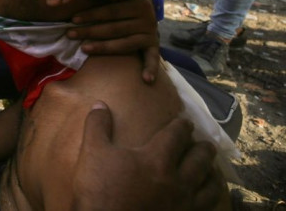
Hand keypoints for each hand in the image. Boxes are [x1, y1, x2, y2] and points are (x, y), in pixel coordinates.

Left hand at [67, 0, 158, 82]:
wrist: (148, 4)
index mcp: (138, 3)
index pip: (111, 11)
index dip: (92, 15)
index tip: (73, 18)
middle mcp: (146, 19)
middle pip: (114, 28)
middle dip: (90, 31)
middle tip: (70, 34)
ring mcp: (150, 33)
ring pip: (124, 44)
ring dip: (104, 48)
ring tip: (84, 49)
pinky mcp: (153, 44)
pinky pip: (152, 57)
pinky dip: (151, 68)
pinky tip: (146, 80)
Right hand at [71, 102, 222, 210]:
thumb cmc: (100, 189)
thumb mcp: (92, 152)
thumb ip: (97, 126)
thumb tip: (100, 104)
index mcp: (156, 158)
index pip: (176, 136)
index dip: (182, 126)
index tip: (186, 122)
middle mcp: (177, 179)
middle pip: (199, 158)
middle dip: (203, 148)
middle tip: (204, 143)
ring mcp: (183, 203)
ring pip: (209, 185)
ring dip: (211, 173)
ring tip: (211, 169)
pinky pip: (206, 206)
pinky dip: (210, 197)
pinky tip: (205, 196)